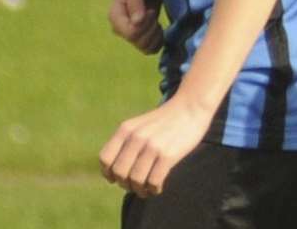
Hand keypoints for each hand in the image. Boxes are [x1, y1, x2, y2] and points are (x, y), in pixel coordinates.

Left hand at [99, 95, 213, 197]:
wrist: (191, 106)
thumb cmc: (165, 120)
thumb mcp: (140, 125)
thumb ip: (126, 143)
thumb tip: (115, 174)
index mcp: (126, 129)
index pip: (105, 159)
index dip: (108, 173)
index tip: (117, 179)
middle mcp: (136, 137)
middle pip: (120, 172)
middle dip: (125, 184)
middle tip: (135, 185)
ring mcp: (153, 146)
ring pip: (136, 179)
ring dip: (139, 190)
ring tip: (146, 190)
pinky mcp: (168, 154)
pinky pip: (154, 181)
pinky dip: (154, 189)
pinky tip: (158, 188)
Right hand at [108, 0, 162, 54]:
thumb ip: (135, 1)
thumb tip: (136, 22)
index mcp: (115, 15)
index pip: (130, 33)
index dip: (145, 25)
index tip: (150, 10)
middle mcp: (121, 27)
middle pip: (138, 41)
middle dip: (151, 29)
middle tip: (154, 13)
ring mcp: (131, 32)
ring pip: (145, 48)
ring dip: (156, 35)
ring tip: (157, 20)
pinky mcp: (142, 34)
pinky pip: (151, 48)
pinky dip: (159, 41)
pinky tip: (161, 28)